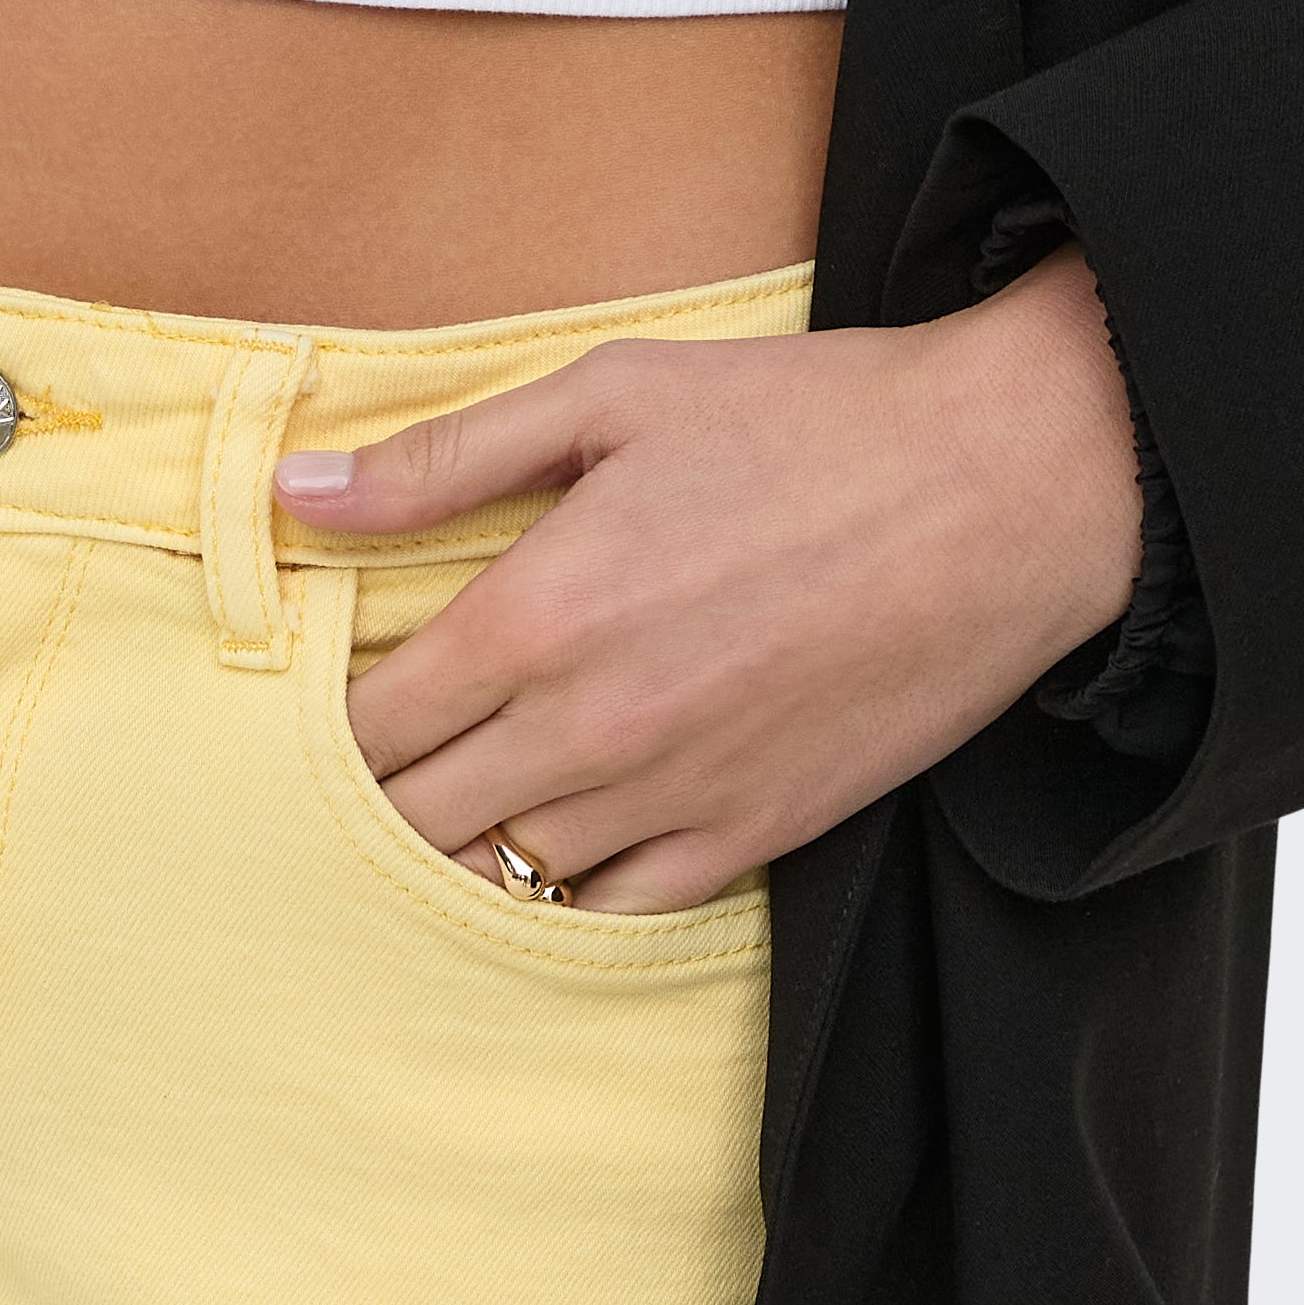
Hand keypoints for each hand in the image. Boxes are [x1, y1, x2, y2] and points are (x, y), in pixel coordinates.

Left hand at [289, 254, 1146, 908]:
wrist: (1007, 489)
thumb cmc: (812, 423)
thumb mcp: (616, 392)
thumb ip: (444, 456)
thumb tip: (296, 492)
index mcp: (535, 617)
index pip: (366, 725)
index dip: (330, 723)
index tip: (333, 703)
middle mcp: (584, 732)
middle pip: (411, 821)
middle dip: (376, 799)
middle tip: (378, 767)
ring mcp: (664, 800)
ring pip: (500, 878)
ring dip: (464, 850)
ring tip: (463, 803)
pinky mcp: (742, 842)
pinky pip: (606, 912)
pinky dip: (566, 889)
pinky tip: (561, 841)